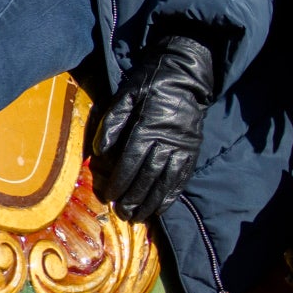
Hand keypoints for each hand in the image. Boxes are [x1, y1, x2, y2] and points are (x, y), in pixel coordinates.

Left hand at [94, 34, 216, 223]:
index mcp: (148, 126)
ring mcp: (183, 147)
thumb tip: (100, 153)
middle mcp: (167, 141)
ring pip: (166, 181)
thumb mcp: (126, 95)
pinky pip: (182, 177)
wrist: (185, 75)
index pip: (131, 161)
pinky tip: (161, 208)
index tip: (110, 196)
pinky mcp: (192, 150)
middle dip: (134, 197)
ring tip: (139, 217)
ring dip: (152, 202)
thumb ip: (112, 123)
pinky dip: (171, 195)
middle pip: (148, 176)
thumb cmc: (151, 83)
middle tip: (122, 213)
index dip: (120, 181)